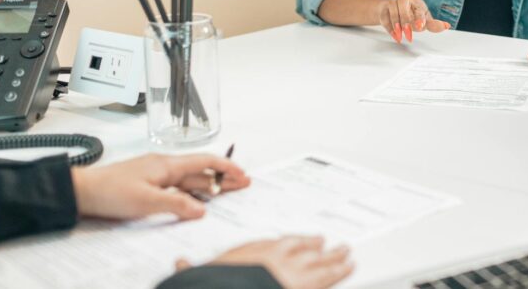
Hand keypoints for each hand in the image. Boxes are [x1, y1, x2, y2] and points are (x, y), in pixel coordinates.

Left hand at [71, 153, 249, 220]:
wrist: (82, 191)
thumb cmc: (110, 191)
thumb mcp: (146, 201)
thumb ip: (176, 205)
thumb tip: (201, 210)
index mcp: (167, 164)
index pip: (205, 161)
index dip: (226, 167)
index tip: (242, 174)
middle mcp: (164, 166)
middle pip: (200, 170)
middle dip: (222, 177)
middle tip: (242, 184)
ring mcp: (156, 174)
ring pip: (189, 178)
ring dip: (208, 185)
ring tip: (225, 192)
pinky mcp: (147, 183)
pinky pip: (177, 186)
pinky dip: (191, 191)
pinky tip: (195, 199)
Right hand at [179, 236, 352, 288]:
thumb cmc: (215, 284)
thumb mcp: (201, 275)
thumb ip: (192, 268)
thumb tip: (178, 264)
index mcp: (254, 253)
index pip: (278, 244)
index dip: (293, 243)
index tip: (301, 242)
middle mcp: (277, 258)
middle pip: (303, 248)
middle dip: (319, 247)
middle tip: (331, 243)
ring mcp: (294, 273)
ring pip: (321, 261)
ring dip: (336, 257)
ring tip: (347, 254)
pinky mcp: (304, 287)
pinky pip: (328, 279)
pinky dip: (340, 273)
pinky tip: (349, 269)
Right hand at [376, 0, 448, 42]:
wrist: (395, 12)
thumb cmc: (412, 16)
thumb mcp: (424, 21)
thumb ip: (433, 25)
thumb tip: (447, 26)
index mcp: (417, 3)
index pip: (418, 8)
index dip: (419, 17)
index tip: (420, 27)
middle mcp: (405, 0)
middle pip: (402, 3)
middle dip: (405, 19)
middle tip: (409, 35)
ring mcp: (393, 3)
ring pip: (392, 8)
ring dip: (396, 23)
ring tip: (400, 36)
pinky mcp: (383, 9)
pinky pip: (384, 16)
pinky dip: (388, 27)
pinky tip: (395, 36)